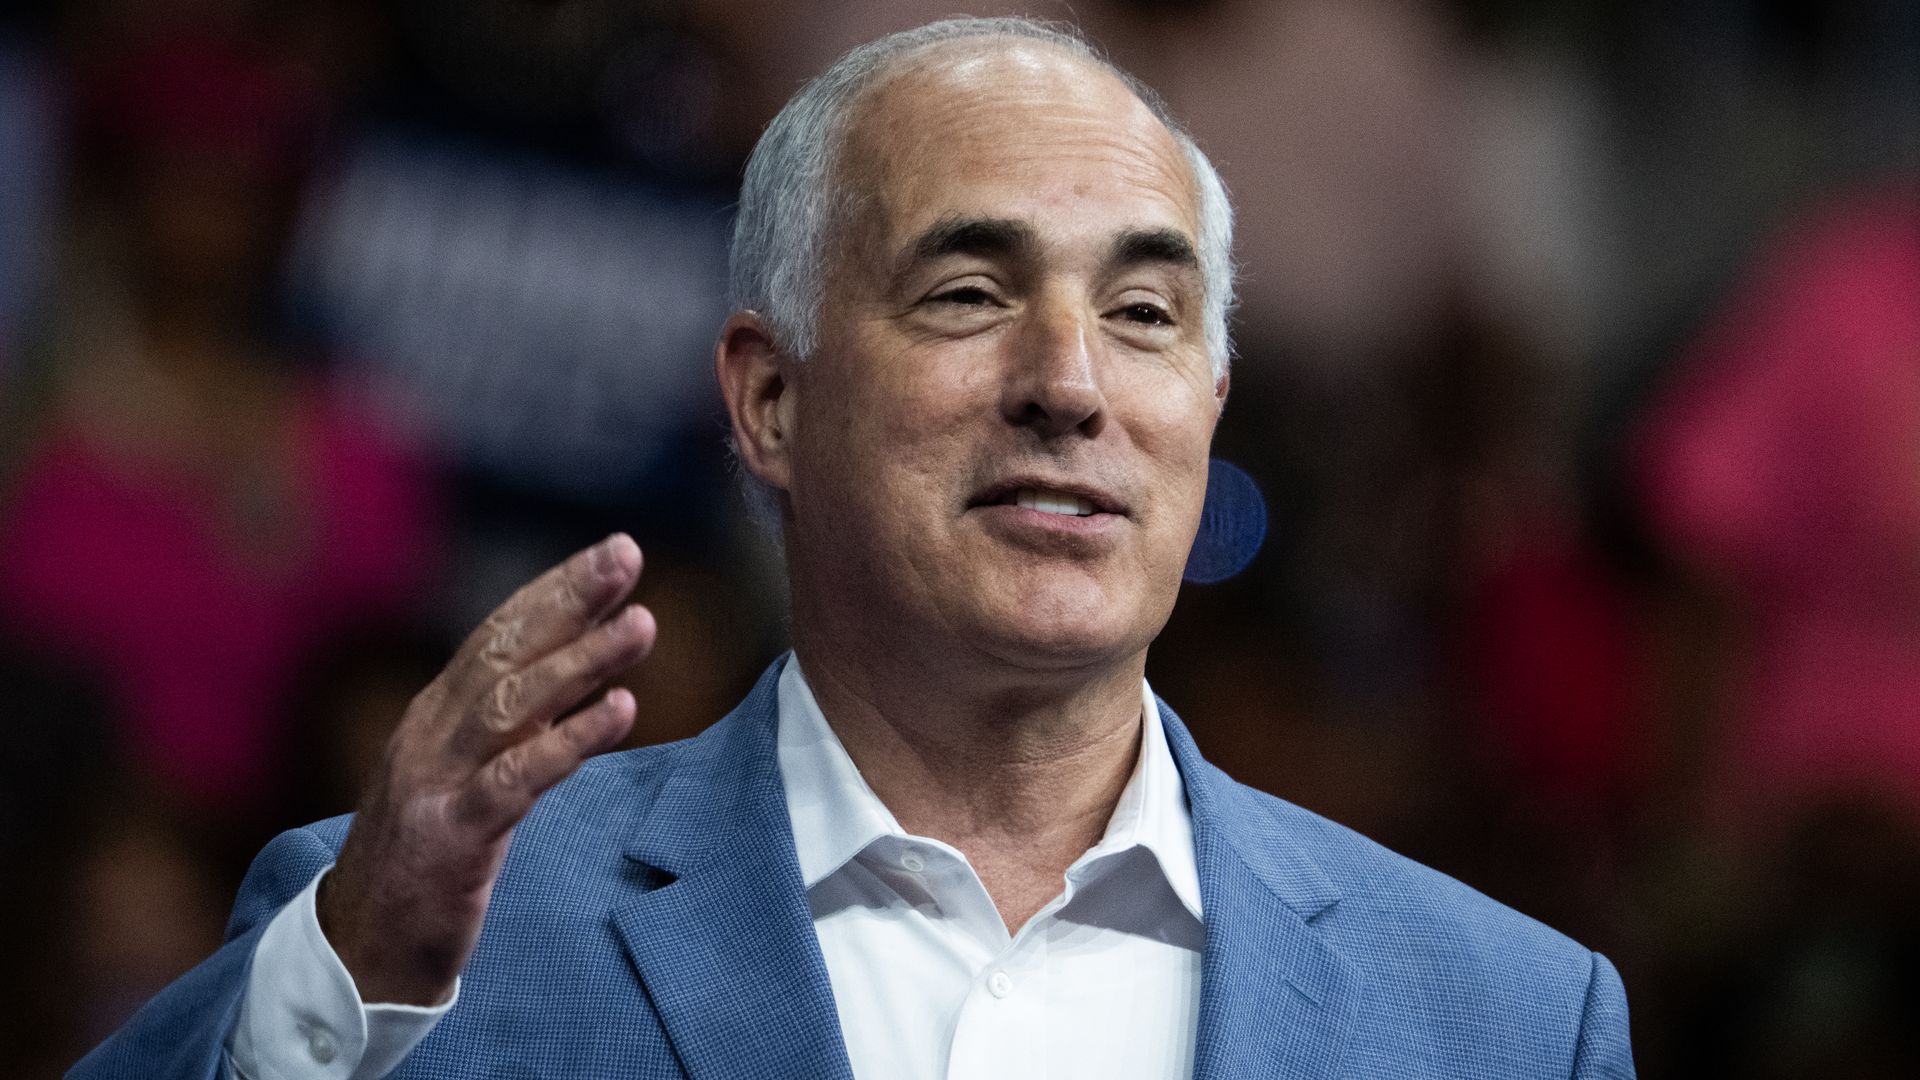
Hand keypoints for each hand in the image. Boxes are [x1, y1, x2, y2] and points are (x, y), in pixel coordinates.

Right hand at [317, 534, 654, 1004]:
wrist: (358, 953)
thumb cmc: (426, 862)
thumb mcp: (470, 776)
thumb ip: (517, 726)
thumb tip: (580, 671)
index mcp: (436, 716)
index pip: (499, 634)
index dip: (556, 590)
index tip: (614, 552)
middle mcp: (431, 734)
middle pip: (504, 650)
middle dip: (569, 598)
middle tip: (626, 553)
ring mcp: (436, 782)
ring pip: (512, 704)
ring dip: (582, 659)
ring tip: (643, 623)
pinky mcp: (452, 836)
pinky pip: (517, 778)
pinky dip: (571, 738)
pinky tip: (622, 709)